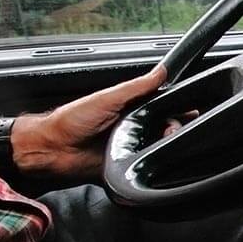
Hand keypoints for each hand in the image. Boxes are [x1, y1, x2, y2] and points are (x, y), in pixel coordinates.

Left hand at [11, 65, 166, 178]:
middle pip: (165, 128)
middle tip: (174, 129)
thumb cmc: (71, 121)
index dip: (177, 108)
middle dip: (175, 128)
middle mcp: (132, 128)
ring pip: (159, 148)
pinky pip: (145, 168)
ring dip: (165, 147)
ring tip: (165, 143)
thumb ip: (136, 87)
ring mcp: (129, 148)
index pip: (161, 106)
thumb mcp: (108, 98)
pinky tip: (155, 161)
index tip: (191, 110)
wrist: (52, 149)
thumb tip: (161, 72)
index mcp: (130, 108)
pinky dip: (152, 166)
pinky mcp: (125, 168)